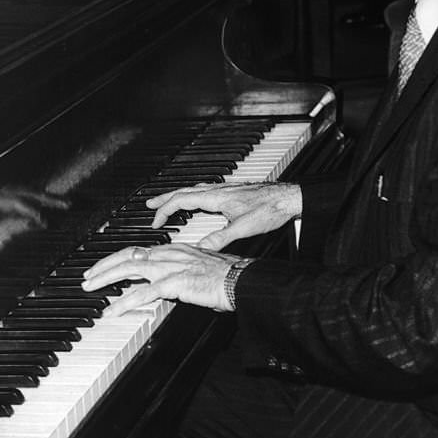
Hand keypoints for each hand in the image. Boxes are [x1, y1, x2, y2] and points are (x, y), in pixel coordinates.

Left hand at [81, 242, 240, 317]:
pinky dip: (124, 302)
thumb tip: (166, 284)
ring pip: (129, 270)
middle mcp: (168, 254)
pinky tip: (113, 310)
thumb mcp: (197, 269)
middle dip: (102, 267)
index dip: (115, 259)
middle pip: (126, 257)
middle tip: (86, 278)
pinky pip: (144, 293)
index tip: (101, 268)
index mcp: (173, 250)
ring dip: (105, 279)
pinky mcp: (175, 283)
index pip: (136, 251)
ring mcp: (170, 267)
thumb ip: (178, 273)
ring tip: (90, 288)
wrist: (240, 280)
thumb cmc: (225, 277)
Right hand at [148, 181, 301, 250]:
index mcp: (216, 197)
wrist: (288, 198)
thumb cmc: (269, 209)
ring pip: (194, 189)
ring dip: (178, 195)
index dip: (164, 210)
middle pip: (184, 191)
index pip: (181, 200)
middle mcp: (218, 190)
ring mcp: (225, 189)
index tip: (155, 222)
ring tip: (169, 202)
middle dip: (165, 198)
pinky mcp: (233, 191)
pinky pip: (205, 191)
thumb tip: (200, 248)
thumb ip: (220, 238)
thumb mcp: (243, 228)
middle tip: (149, 204)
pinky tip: (199, 201)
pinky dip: (193, 196)